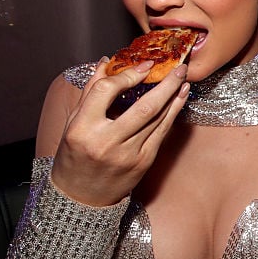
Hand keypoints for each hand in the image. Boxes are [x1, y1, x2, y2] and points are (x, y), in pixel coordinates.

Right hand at [50, 58, 189, 205]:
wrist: (81, 197)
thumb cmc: (75, 155)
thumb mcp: (74, 122)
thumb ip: (90, 92)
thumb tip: (107, 61)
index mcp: (83, 129)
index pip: (106, 92)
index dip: (128, 75)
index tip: (144, 65)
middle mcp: (106, 142)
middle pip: (144, 106)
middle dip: (166, 84)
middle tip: (179, 67)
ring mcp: (128, 154)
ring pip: (158, 119)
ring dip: (174, 96)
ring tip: (183, 78)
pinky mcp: (143, 163)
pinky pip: (162, 132)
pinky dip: (173, 113)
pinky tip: (180, 99)